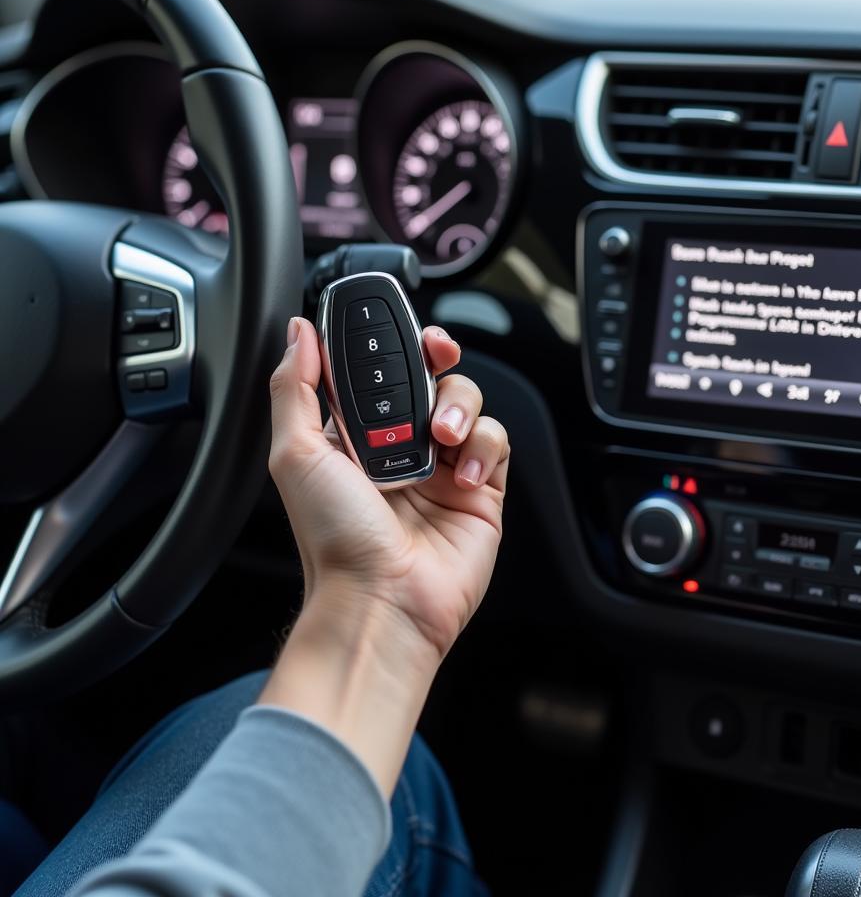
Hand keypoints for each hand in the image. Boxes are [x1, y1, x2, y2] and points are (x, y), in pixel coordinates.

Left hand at [267, 316, 508, 662]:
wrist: (383, 600)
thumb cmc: (335, 539)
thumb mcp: (296, 455)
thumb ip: (295, 388)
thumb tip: (299, 334)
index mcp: (355, 436)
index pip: (380, 371)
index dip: (394, 344)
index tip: (400, 328)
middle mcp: (400, 447)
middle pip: (431, 376)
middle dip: (437, 358)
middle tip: (437, 355)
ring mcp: (443, 467)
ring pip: (468, 401)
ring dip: (460, 407)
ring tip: (442, 438)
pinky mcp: (481, 489)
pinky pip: (497, 441)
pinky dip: (486, 447)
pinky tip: (463, 474)